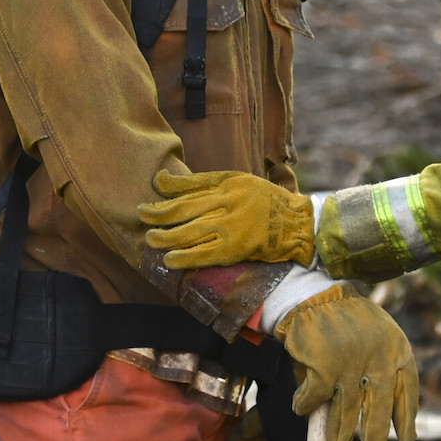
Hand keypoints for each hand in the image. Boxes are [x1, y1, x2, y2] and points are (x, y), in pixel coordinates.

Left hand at [140, 170, 313, 269]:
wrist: (299, 224)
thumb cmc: (270, 202)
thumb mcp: (243, 181)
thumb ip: (211, 182)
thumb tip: (173, 181)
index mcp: (230, 182)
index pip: (192, 184)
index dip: (168, 189)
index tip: (152, 189)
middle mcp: (228, 201)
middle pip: (184, 208)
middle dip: (159, 213)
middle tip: (141, 215)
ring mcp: (230, 226)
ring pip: (189, 231)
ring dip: (165, 237)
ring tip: (150, 240)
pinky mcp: (235, 248)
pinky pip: (203, 254)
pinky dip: (184, 257)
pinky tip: (170, 260)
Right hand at [275, 285, 418, 440]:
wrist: (313, 294)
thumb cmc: (345, 318)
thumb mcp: (378, 335)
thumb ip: (383, 366)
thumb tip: (385, 412)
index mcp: (397, 350)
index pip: (408, 393)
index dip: (407, 420)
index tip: (407, 440)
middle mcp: (379, 360)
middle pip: (379, 412)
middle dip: (375, 438)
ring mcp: (351, 367)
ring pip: (347, 415)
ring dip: (340, 436)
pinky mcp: (325, 370)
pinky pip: (315, 401)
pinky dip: (306, 407)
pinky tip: (302, 409)